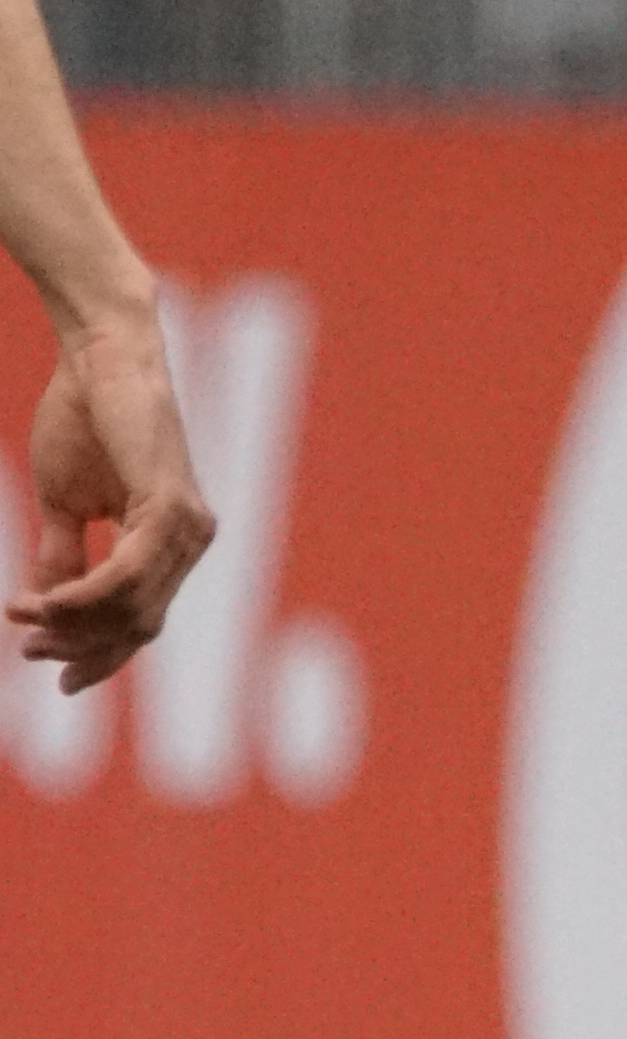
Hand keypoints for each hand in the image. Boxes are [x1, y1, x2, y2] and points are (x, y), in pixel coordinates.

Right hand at [16, 313, 209, 690]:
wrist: (98, 361)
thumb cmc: (84, 422)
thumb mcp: (65, 505)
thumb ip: (64, 557)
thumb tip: (47, 608)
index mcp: (170, 544)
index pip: (142, 620)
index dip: (101, 655)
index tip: (56, 676)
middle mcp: (190, 542)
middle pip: (139, 624)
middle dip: (80, 645)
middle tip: (28, 648)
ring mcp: (188, 529)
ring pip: (133, 607)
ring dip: (72, 622)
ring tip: (24, 618)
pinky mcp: (173, 509)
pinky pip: (130, 574)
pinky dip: (85, 595)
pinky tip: (47, 603)